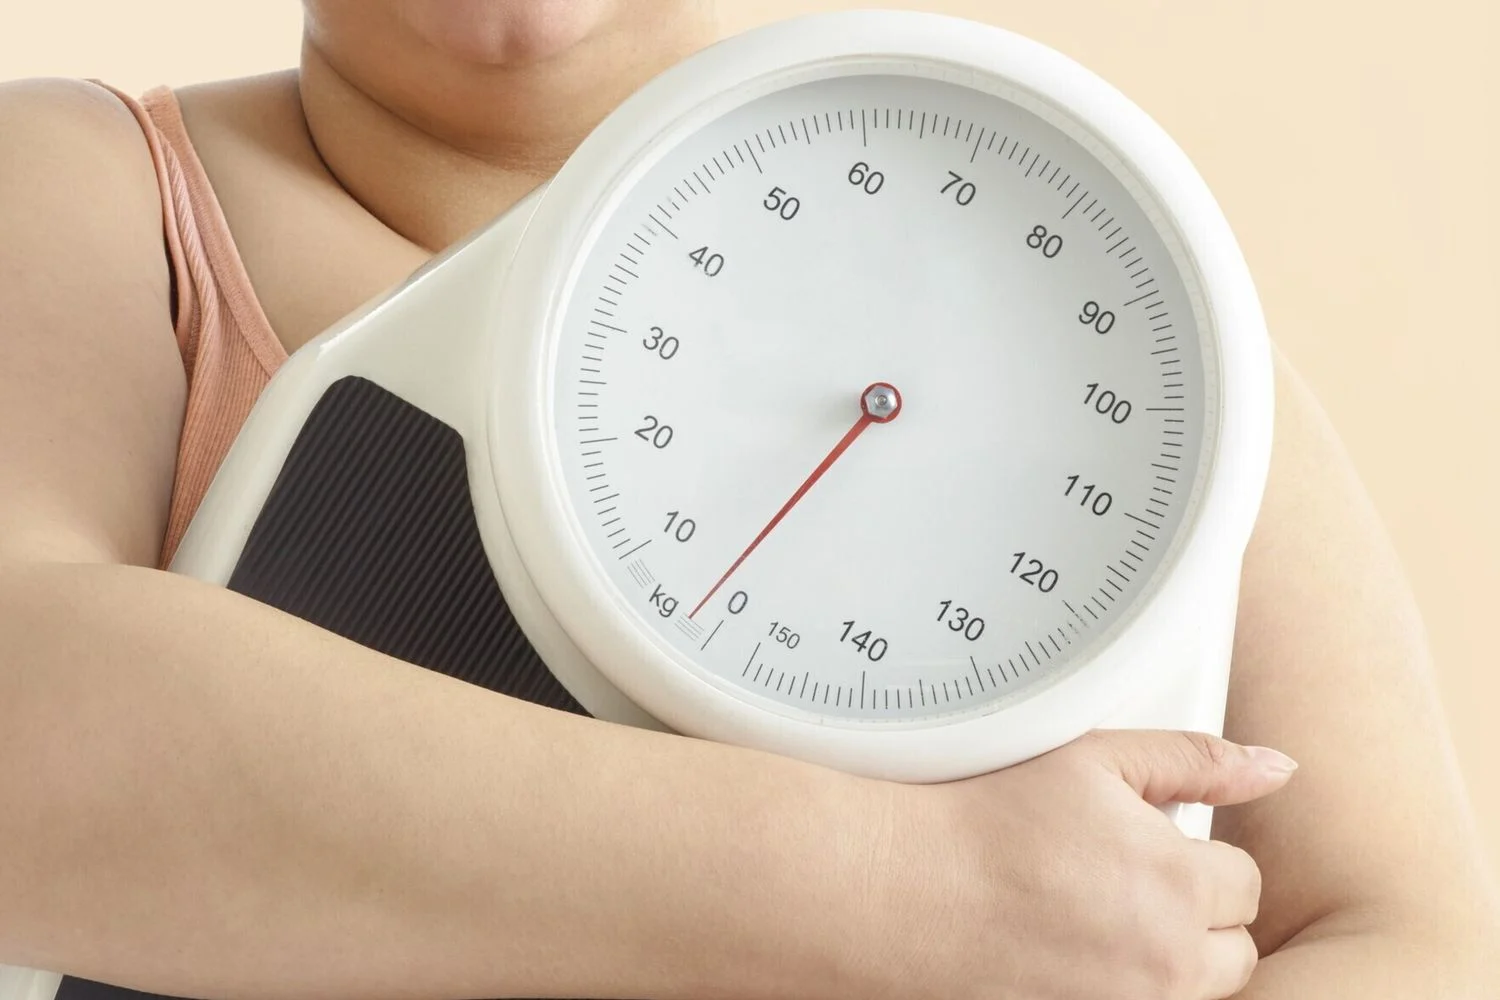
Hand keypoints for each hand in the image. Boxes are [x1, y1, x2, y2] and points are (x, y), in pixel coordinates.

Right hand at [864, 731, 1295, 999]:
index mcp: (1177, 883)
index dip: (1196, 858)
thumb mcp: (1092, 760)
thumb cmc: (982, 818)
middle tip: (1123, 884)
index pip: (1245, 882)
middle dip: (1193, 917)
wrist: (900, 887)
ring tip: (1094, 919)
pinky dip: (1118, 985)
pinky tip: (1071, 952)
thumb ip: (1193, 760)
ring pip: (1190, 991)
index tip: (1149, 847)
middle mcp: (1163, 961)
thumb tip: (1274, 769)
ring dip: (1163, 960)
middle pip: (1232, 951)